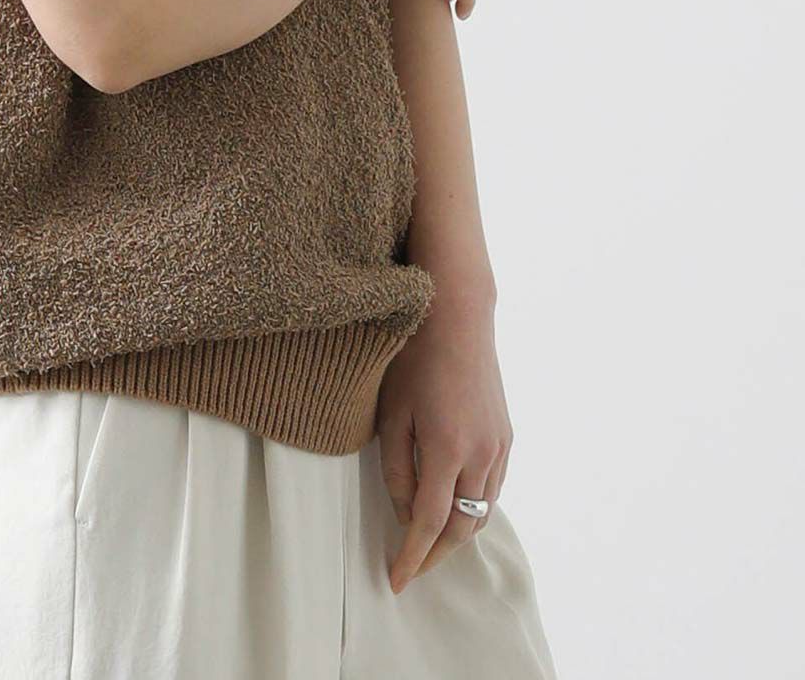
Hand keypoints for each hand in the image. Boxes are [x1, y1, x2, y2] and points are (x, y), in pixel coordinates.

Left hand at [374, 292, 510, 593]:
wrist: (457, 316)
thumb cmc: (412, 357)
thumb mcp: (391, 412)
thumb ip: (396, 469)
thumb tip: (407, 514)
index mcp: (447, 450)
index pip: (429, 523)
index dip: (411, 557)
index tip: (395, 581)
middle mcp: (481, 455)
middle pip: (462, 528)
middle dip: (435, 555)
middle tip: (410, 568)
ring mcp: (499, 446)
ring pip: (482, 512)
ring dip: (457, 534)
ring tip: (428, 544)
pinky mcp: (507, 436)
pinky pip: (493, 488)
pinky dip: (474, 507)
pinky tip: (455, 507)